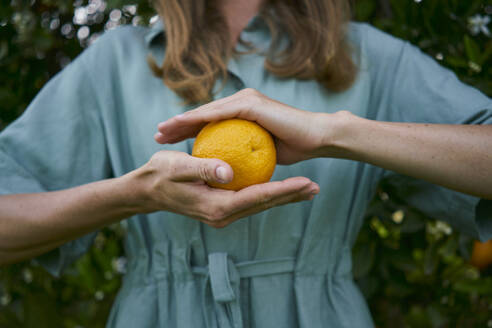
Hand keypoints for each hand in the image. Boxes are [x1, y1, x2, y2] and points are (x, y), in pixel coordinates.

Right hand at [132, 151, 318, 227]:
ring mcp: (223, 214)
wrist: (148, 190)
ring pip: (260, 204)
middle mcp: (223, 215)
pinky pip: (250, 201)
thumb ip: (203, 167)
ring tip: (308, 189)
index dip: (283, 190)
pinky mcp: (222, 207)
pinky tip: (282, 187)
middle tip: (316, 187)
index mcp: (216, 206)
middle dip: (291, 196)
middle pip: (264, 204)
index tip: (306, 182)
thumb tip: (229, 171)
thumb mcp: (178, 167)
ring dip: (284, 197)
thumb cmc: (160, 175)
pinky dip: (268, 194)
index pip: (257, 197)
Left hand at [154, 88, 343, 163]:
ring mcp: (246, 100)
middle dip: (179, 126)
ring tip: (162, 131)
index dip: (188, 131)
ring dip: (182, 121)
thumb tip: (229, 166)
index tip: (170, 142)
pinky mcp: (250, 103)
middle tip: (158, 136)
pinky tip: (180, 125)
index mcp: (243, 114)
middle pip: (204, 115)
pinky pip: (219, 112)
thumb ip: (244, 154)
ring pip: (206, 112)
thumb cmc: (294, 147)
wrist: (317, 138)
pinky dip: (198, 119)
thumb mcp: (261, 153)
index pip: (210, 123)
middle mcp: (242, 101)